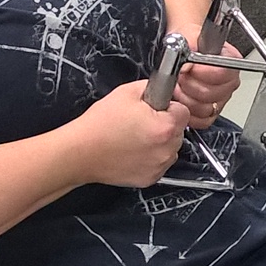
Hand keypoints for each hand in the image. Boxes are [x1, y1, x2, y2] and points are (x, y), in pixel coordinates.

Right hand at [68, 79, 188, 186]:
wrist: (81, 152)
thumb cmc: (99, 125)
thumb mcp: (127, 92)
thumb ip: (153, 87)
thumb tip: (167, 89)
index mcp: (164, 127)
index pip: (183, 111)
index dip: (169, 107)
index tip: (155, 108)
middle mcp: (166, 150)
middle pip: (179, 131)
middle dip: (165, 124)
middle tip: (141, 122)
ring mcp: (159, 166)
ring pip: (171, 148)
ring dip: (160, 141)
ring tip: (135, 137)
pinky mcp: (150, 178)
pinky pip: (160, 163)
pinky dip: (151, 157)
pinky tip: (133, 150)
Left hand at [172, 44, 238, 128]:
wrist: (183, 48)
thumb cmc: (188, 42)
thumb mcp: (188, 36)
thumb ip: (190, 47)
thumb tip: (187, 63)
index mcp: (231, 61)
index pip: (223, 73)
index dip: (203, 72)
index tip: (190, 67)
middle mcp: (230, 82)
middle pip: (213, 94)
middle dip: (190, 86)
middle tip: (181, 77)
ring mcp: (221, 99)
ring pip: (206, 110)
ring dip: (186, 99)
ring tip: (179, 86)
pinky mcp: (211, 113)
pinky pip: (202, 121)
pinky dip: (188, 113)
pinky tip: (182, 100)